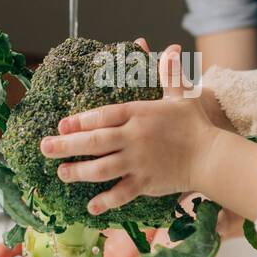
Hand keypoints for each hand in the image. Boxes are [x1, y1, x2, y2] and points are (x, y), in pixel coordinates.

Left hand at [41, 42, 218, 214]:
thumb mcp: (183, 95)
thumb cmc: (195, 125)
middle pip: (93, 141)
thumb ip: (170, 75)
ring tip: (61, 173)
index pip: (103, 115)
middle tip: (44, 148)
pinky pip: (120, 193)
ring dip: (78, 171)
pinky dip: (105, 201)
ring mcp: (138, 162)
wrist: (211, 156)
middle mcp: (134, 138)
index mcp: (139, 114)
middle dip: (65, 145)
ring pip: (101, 168)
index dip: (79, 120)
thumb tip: (169, 49)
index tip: (61, 124)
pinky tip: (90, 206)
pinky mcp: (145, 182)